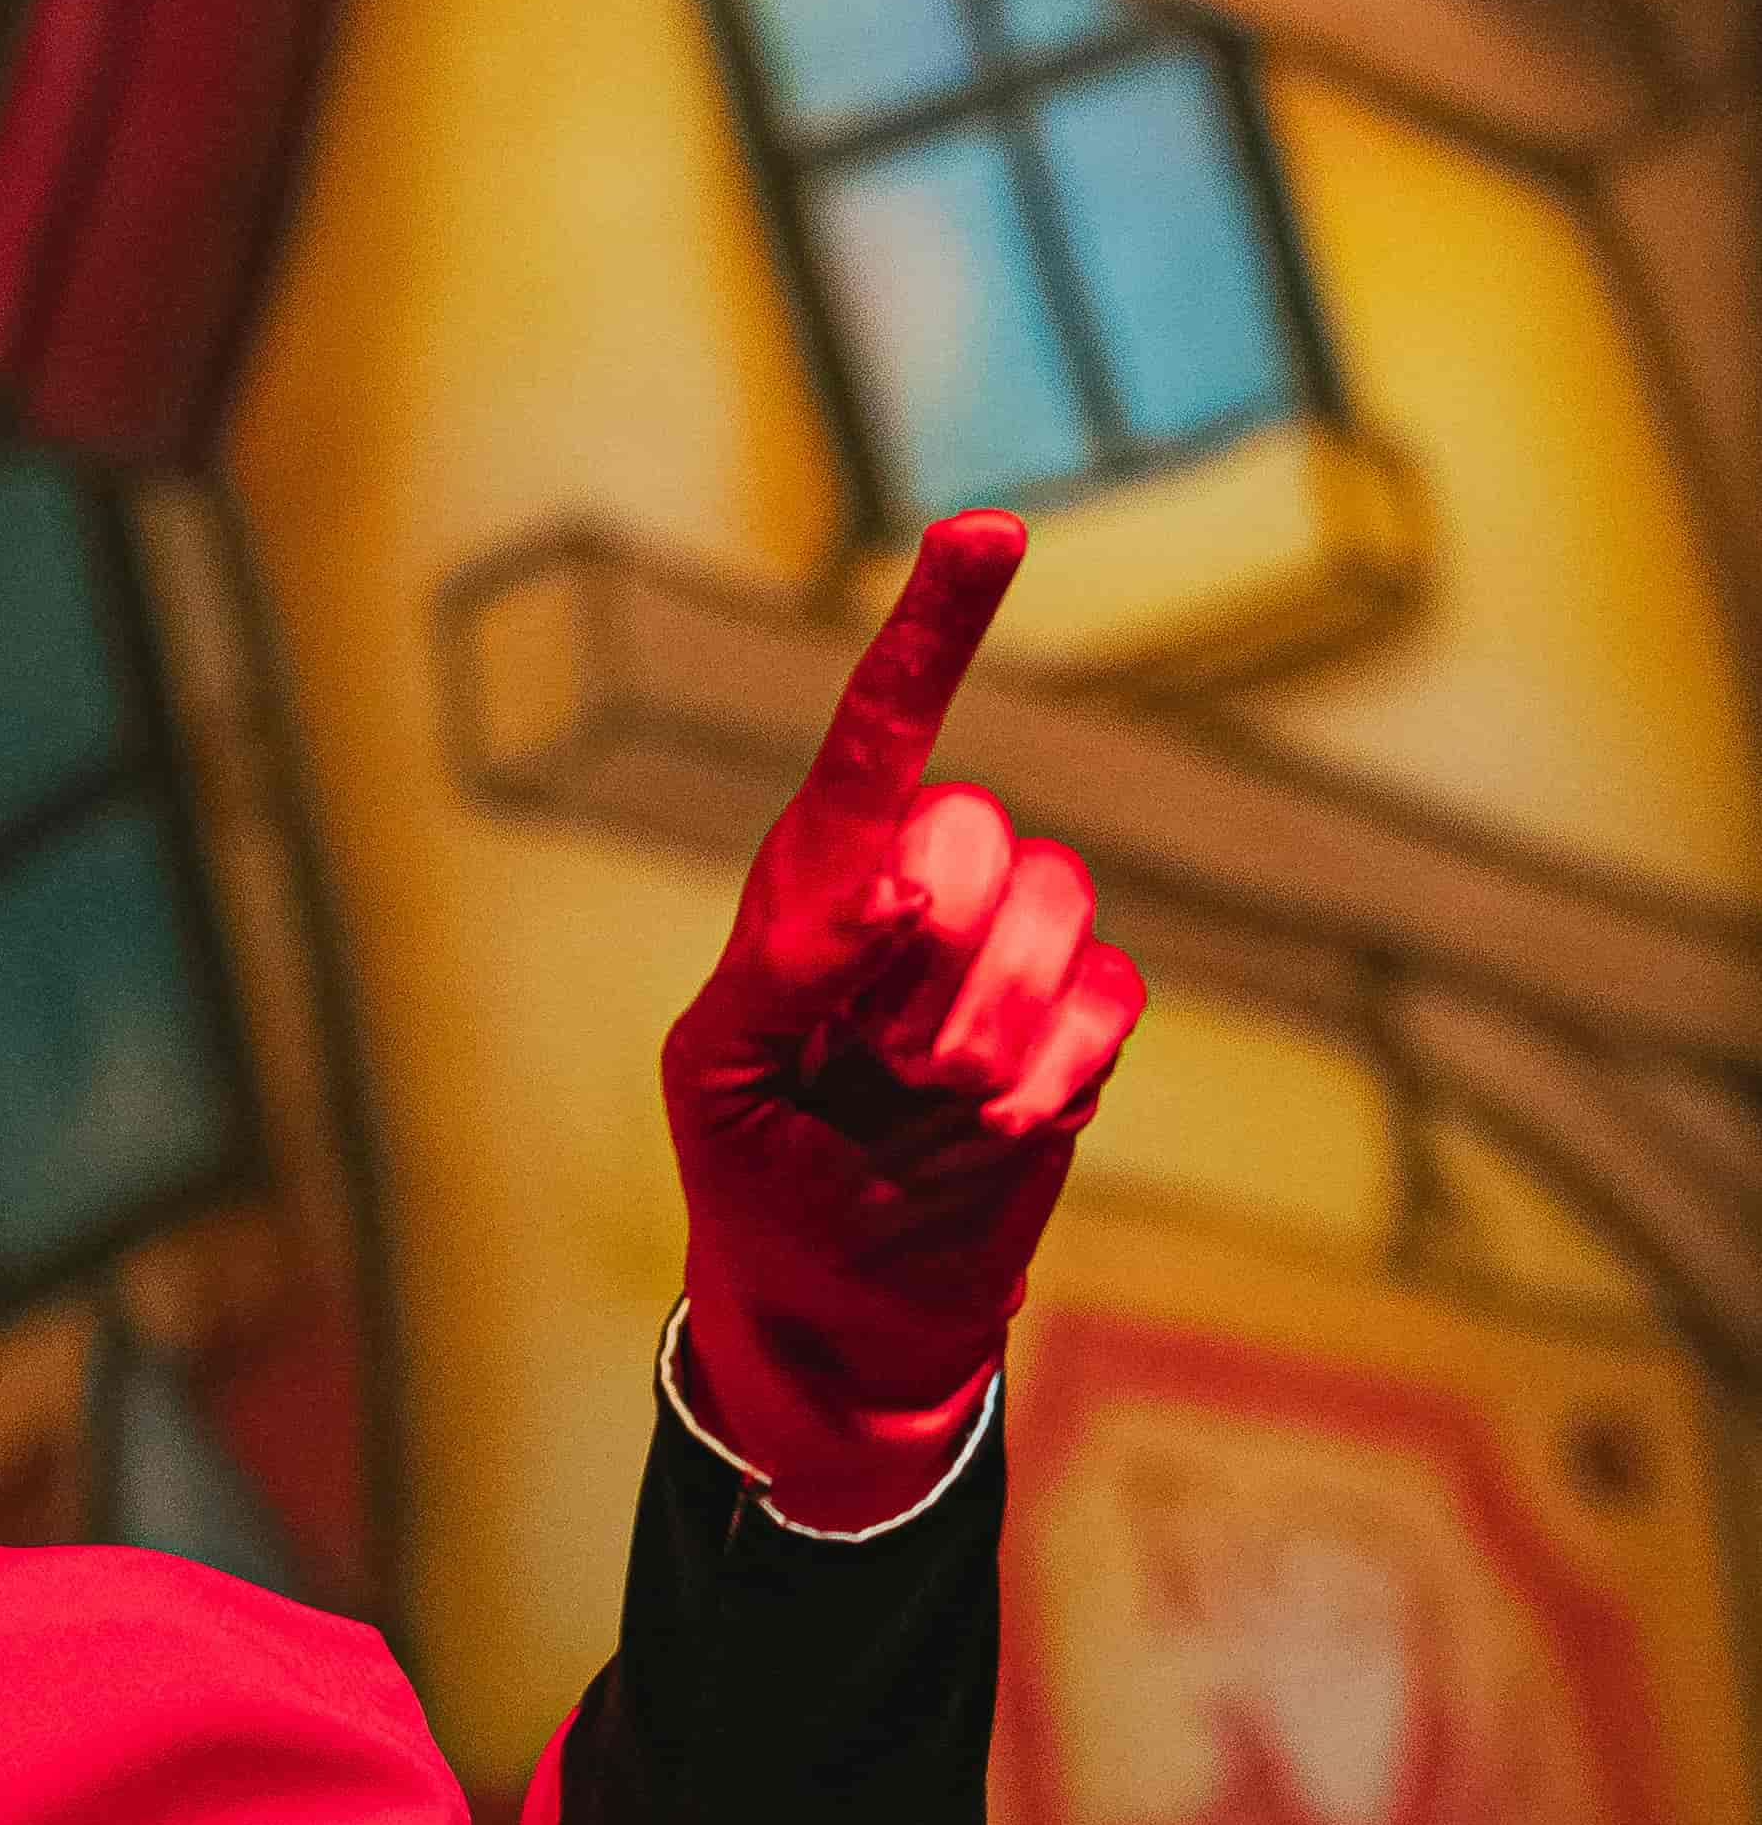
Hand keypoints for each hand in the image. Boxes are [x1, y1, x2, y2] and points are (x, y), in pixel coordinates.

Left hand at [661, 512, 1141, 1516]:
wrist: (839, 1294)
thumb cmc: (754, 1168)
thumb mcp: (718, 1075)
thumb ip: (784, 967)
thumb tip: (892, 892)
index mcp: (823, 869)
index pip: (885, 723)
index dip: (936, 625)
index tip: (988, 530)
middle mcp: (934, 877)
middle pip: (975, 838)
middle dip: (919, 971)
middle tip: (861, 1066)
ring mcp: (1021, 943)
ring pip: (1051, 915)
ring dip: (976, 1036)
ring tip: (915, 1107)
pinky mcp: (1087, 1019)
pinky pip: (1107, 1002)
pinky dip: (1047, 1078)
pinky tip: (991, 1127)